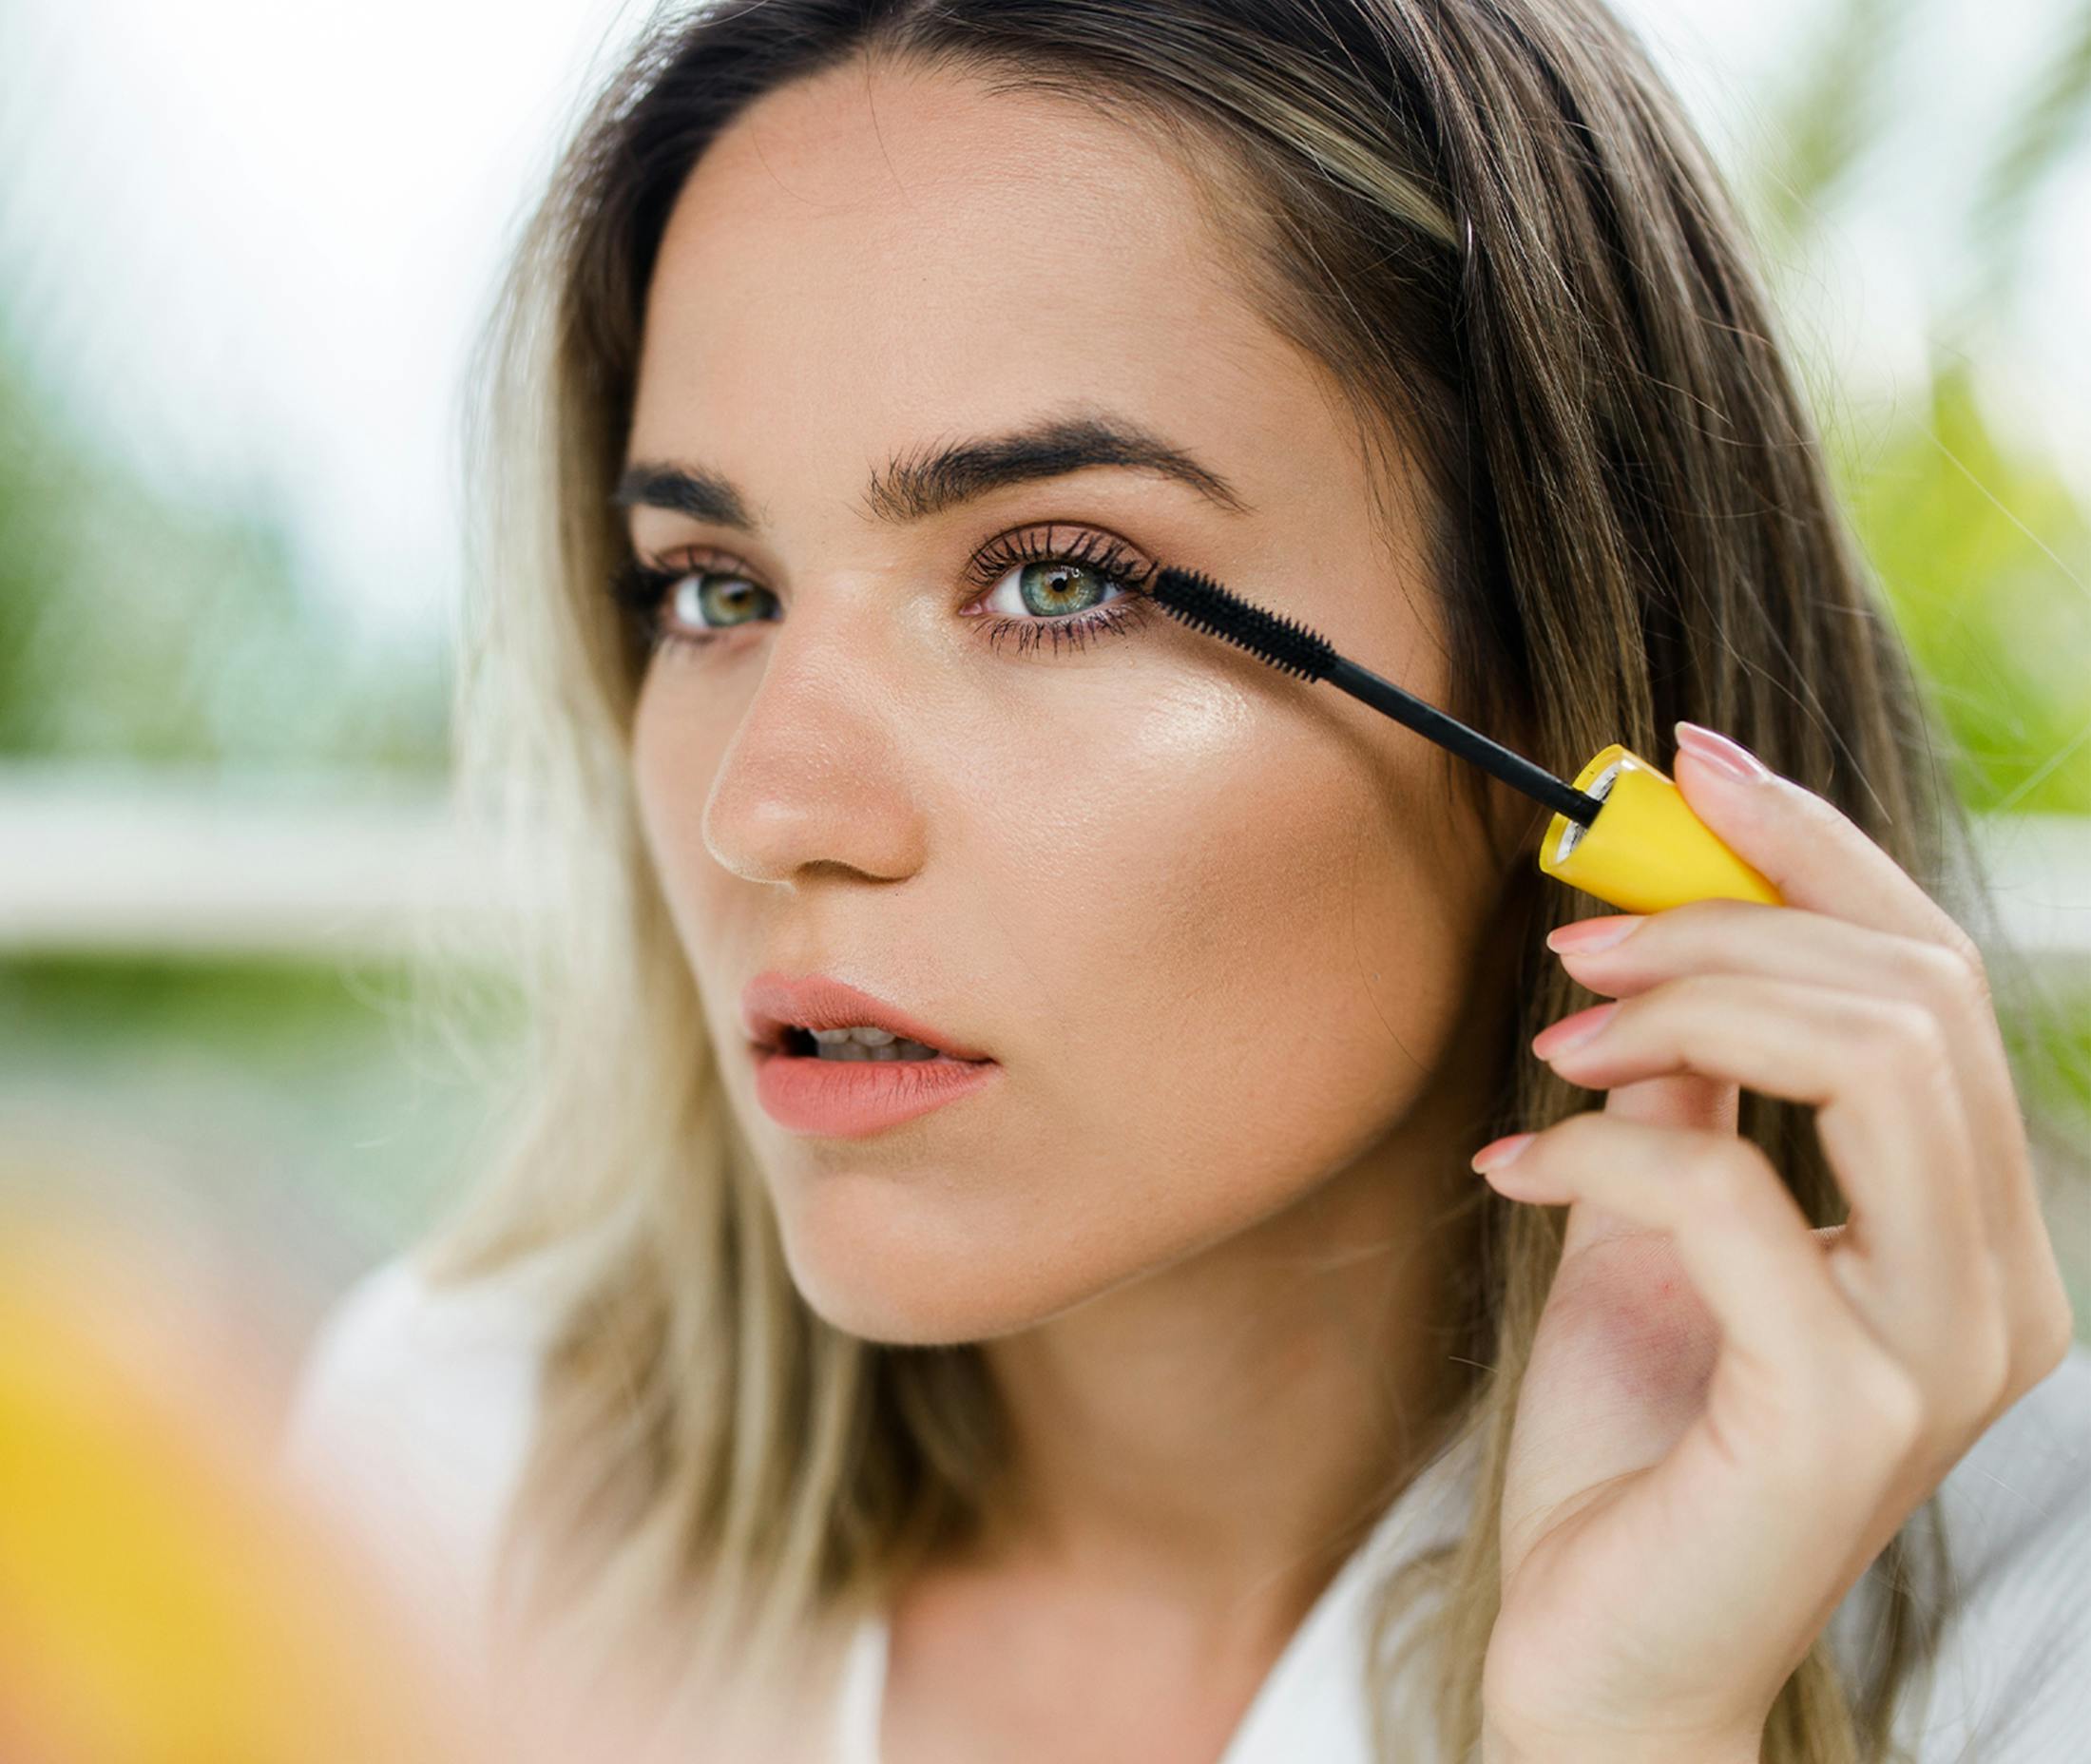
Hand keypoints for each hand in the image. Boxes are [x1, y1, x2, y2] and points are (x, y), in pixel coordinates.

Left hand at [1467, 720, 2076, 1762]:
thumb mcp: (1658, 1225)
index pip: (1936, 977)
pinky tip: (1513, 1168)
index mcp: (1974, 1225)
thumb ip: (1690, 1090)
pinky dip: (1601, 1148)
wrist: (1600, 1657)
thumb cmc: (1635, 1444)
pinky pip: (1729, 1194)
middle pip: (1917, 993)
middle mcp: (2000, 1285)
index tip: (1685, 760)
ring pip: (1871, 1060)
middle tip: (1575, 930)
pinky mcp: (1844, 1414)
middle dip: (1730, 917)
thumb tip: (1654, 931)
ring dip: (1687, 1004)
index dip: (1815, 846)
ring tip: (1556, 1034)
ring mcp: (1940, 1354)